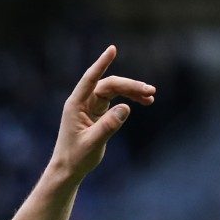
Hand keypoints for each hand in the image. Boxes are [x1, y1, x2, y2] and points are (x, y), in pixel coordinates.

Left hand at [48, 46, 154, 178]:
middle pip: (109, 85)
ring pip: (114, 91)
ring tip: (151, 97)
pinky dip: (128, 100)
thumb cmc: (76, 158)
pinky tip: (142, 102)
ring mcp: (90, 106)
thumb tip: (126, 107)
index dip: (101, 64)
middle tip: (150, 92)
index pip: (90, 79)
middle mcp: (82, 102)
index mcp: (76, 105)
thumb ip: (108, 126)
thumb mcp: (93, 143)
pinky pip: (114, 101)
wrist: (68, 169)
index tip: (112, 49)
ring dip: (131, 92)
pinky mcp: (97, 113)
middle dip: (130, 86)